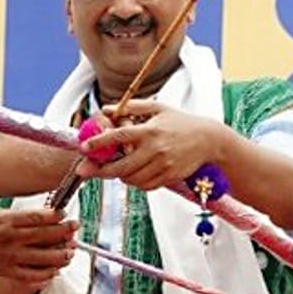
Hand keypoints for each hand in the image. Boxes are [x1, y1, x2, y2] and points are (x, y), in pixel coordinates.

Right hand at [0, 209, 76, 284]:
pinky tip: (54, 270)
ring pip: (46, 258)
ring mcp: (11, 257)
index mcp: (7, 221)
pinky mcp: (7, 272)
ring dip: (62, 255)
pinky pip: (33, 276)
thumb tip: (41, 217)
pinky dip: (47, 274)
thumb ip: (19, 217)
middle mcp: (11, 239)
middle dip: (65, 232)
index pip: (40, 218)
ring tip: (69, 251)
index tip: (65, 215)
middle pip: (47, 236)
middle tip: (74, 229)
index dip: (57, 216)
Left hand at [77, 99, 227, 189]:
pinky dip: (135, 182)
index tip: (83, 147)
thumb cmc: (180, 122)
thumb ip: (131, 107)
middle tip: (85, 170)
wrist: (209, 140)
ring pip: (131, 179)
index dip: (99, 142)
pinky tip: (134, 174)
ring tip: (115, 169)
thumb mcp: (158, 108)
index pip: (119, 136)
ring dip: (119, 176)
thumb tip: (106, 109)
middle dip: (100, 170)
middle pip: (120, 166)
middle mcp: (154, 149)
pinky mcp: (169, 177)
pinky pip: (145, 186)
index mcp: (149, 130)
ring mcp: (162, 165)